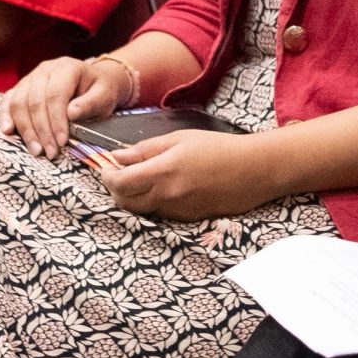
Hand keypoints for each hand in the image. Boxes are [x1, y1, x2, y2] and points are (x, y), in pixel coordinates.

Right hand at [1, 56, 131, 158]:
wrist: (92, 82)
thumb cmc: (99, 91)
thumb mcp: (104, 96)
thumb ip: (90, 103)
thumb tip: (71, 113)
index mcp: (67, 68)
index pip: (56, 95)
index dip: (56, 120)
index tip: (62, 142)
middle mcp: (45, 69)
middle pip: (34, 101)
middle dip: (41, 130)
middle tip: (50, 152)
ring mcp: (30, 77)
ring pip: (18, 102)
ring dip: (25, 129)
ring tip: (36, 150)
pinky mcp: (20, 87)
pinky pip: (7, 100)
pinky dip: (5, 116)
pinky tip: (7, 132)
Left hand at [100, 129, 279, 219]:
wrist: (253, 170)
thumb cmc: (218, 148)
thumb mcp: (179, 139)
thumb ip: (145, 150)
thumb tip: (117, 156)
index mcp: (163, 171)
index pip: (120, 183)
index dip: (107, 177)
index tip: (105, 168)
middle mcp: (167, 195)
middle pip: (125, 202)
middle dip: (116, 190)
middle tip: (118, 175)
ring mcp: (177, 211)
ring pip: (140, 211)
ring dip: (132, 198)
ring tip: (140, 180)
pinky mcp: (186, 219)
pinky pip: (159, 214)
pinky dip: (152, 203)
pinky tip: (162, 188)